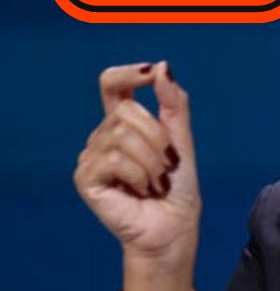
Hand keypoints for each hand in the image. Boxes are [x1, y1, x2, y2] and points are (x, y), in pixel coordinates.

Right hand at [73, 61, 200, 259]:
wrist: (174, 224)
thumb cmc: (178, 184)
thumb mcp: (180, 136)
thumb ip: (173, 101)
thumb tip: (161, 66)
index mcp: (124, 122)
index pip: (112, 84)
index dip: (128, 74)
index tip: (150, 73)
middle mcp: (104, 135)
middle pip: (126, 111)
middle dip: (157, 136)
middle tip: (167, 165)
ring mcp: (92, 155)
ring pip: (123, 136)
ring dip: (152, 161)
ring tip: (156, 181)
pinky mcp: (86, 177)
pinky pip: (114, 159)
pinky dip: (139, 174)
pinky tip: (142, 190)